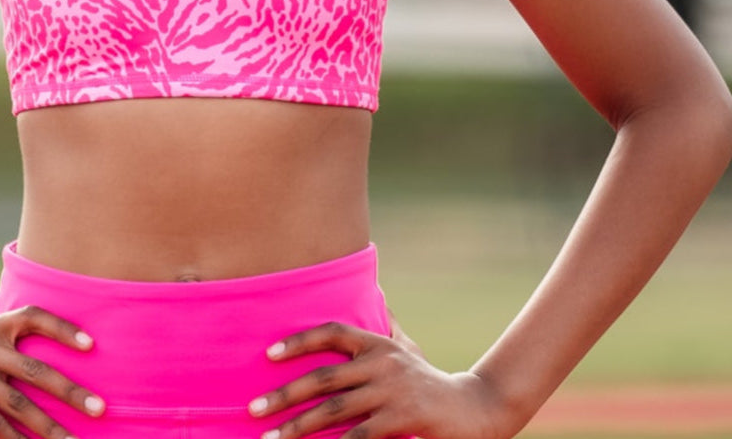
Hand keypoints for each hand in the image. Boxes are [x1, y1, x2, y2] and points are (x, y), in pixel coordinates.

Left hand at [247, 321, 518, 438]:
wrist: (476, 409)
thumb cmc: (429, 383)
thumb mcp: (405, 352)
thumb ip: (383, 334)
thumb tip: (368, 306)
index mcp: (378, 343)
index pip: (332, 331)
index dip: (299, 340)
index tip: (268, 354)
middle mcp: (382, 362)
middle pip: (323, 378)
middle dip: (284, 394)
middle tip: (254, 408)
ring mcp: (392, 392)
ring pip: (335, 410)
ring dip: (299, 427)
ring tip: (272, 438)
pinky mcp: (403, 419)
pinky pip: (359, 436)